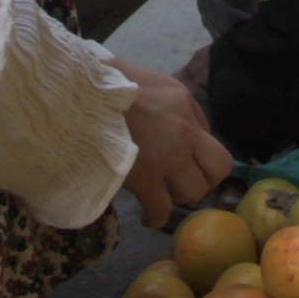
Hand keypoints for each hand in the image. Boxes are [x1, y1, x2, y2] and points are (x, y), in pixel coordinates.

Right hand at [112, 55, 233, 228]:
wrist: (81, 94)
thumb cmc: (105, 82)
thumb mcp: (147, 80)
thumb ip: (165, 101)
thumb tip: (169, 122)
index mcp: (184, 102)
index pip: (208, 132)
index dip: (195, 148)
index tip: (181, 156)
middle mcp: (184, 132)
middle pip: (218, 166)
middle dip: (204, 177)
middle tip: (183, 181)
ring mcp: (167, 157)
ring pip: (195, 191)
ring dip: (180, 196)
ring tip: (162, 194)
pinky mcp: (144, 178)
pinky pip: (162, 209)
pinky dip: (157, 217)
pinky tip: (148, 217)